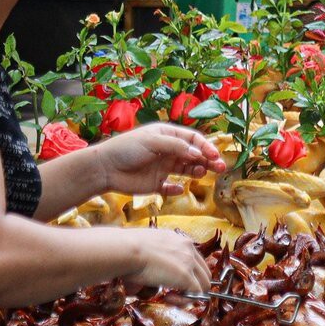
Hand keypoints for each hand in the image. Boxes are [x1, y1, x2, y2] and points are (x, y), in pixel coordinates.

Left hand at [92, 124, 226, 197]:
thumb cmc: (126, 149)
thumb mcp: (153, 142)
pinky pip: (171, 188)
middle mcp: (168, 151)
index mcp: (167, 136)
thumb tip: (198, 154)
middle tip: (220, 168)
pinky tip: (179, 189)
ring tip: (200, 174)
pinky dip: (176, 189)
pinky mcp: (155, 184)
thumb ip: (177, 147)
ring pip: (187, 170)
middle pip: (194, 155)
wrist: (104, 168)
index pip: (193, 140)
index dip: (206, 146)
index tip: (215, 156)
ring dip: (196, 171)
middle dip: (208, 160)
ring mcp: (162, 168)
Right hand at [123, 228, 211, 292]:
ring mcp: (189, 262)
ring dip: (189, 294)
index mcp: (178, 240)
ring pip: (204, 285)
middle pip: (203, 272)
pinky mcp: (186, 276)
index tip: (172, 282)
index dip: (187, 274)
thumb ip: (151, 260)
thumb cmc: (126, 250)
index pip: (194, 259)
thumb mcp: (144, 250)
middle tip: (173, 292)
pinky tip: (168, 298)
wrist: (125, 250)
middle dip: (191, 285)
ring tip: (169, 297)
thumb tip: (143, 276)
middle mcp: (188, 248)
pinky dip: (184, 301)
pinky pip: (196, 294)